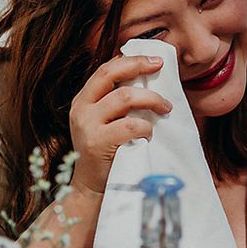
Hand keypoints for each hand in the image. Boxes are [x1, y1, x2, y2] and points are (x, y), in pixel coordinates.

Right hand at [68, 55, 171, 194]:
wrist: (91, 187)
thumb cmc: (107, 152)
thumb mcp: (106, 122)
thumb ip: (117, 103)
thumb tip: (148, 78)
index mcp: (83, 99)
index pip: (106, 69)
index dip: (131, 60)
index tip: (154, 60)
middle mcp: (81, 108)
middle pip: (110, 74)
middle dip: (138, 66)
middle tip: (160, 67)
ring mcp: (86, 124)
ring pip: (124, 97)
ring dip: (151, 99)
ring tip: (165, 107)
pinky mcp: (97, 142)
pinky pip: (129, 125)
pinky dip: (146, 127)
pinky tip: (150, 134)